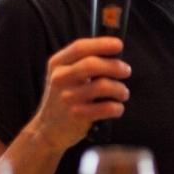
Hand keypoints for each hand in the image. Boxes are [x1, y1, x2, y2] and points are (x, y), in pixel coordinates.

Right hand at [27, 37, 130, 152]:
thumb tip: (115, 47)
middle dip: (115, 66)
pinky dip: (117, 108)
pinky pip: (107, 107)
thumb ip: (83, 61)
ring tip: (123, 93)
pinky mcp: (77, 116)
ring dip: (120, 89)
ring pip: (103, 86)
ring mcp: (67, 98)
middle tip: (126, 71)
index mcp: (57, 64)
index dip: (102, 44)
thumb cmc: (66, 97)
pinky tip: (116, 108)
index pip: (80, 47)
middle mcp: (60, 79)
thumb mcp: (65, 75)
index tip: (119, 45)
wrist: (47, 130)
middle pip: (92, 64)